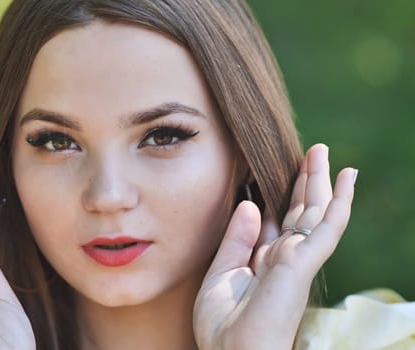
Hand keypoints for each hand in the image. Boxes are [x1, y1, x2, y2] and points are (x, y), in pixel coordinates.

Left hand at [193, 144, 356, 349]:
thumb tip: (251, 204)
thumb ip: (236, 240)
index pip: (279, 222)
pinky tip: (347, 178)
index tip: (279, 171)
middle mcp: (284, 259)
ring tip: (324, 153)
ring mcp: (297, 261)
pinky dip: (340, 201)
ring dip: (321, 182)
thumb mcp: (220, 275)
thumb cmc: (222, 326)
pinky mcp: (303, 263)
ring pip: (315, 213)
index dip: (282, 196)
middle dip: (305, 182)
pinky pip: (327, 226)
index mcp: (265, 263)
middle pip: (299, 213)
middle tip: (312, 152)